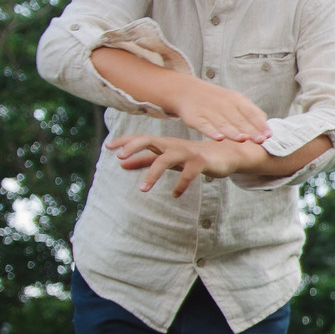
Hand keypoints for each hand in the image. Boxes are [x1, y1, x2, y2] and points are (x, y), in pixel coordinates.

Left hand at [111, 133, 262, 197]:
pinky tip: (175, 195)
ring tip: (142, 189)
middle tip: (120, 157)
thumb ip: (145, 161)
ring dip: (152, 174)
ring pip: (166, 160)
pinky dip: (180, 185)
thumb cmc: (193, 156)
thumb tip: (121, 164)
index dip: (124, 141)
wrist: (227, 155)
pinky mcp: (201, 162)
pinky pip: (188, 174)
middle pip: (150, 140)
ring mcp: (187, 153)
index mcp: (164, 144)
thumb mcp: (167, 158)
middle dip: (134, 147)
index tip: (107, 146)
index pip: (140, 139)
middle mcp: (174, 146)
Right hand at [171, 76, 272, 141]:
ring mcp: (209, 111)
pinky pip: (204, 126)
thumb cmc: (217, 100)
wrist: (188, 91)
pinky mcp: (195, 118)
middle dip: (250, 130)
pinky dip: (211, 132)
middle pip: (238, 119)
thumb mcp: (235, 101)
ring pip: (223, 123)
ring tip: (243, 139)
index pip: (251, 113)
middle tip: (260, 140)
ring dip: (233, 132)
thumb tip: (267, 128)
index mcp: (236, 100)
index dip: (260, 124)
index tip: (268, 135)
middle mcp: (223, 104)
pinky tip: (219, 139)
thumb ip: (251, 113)